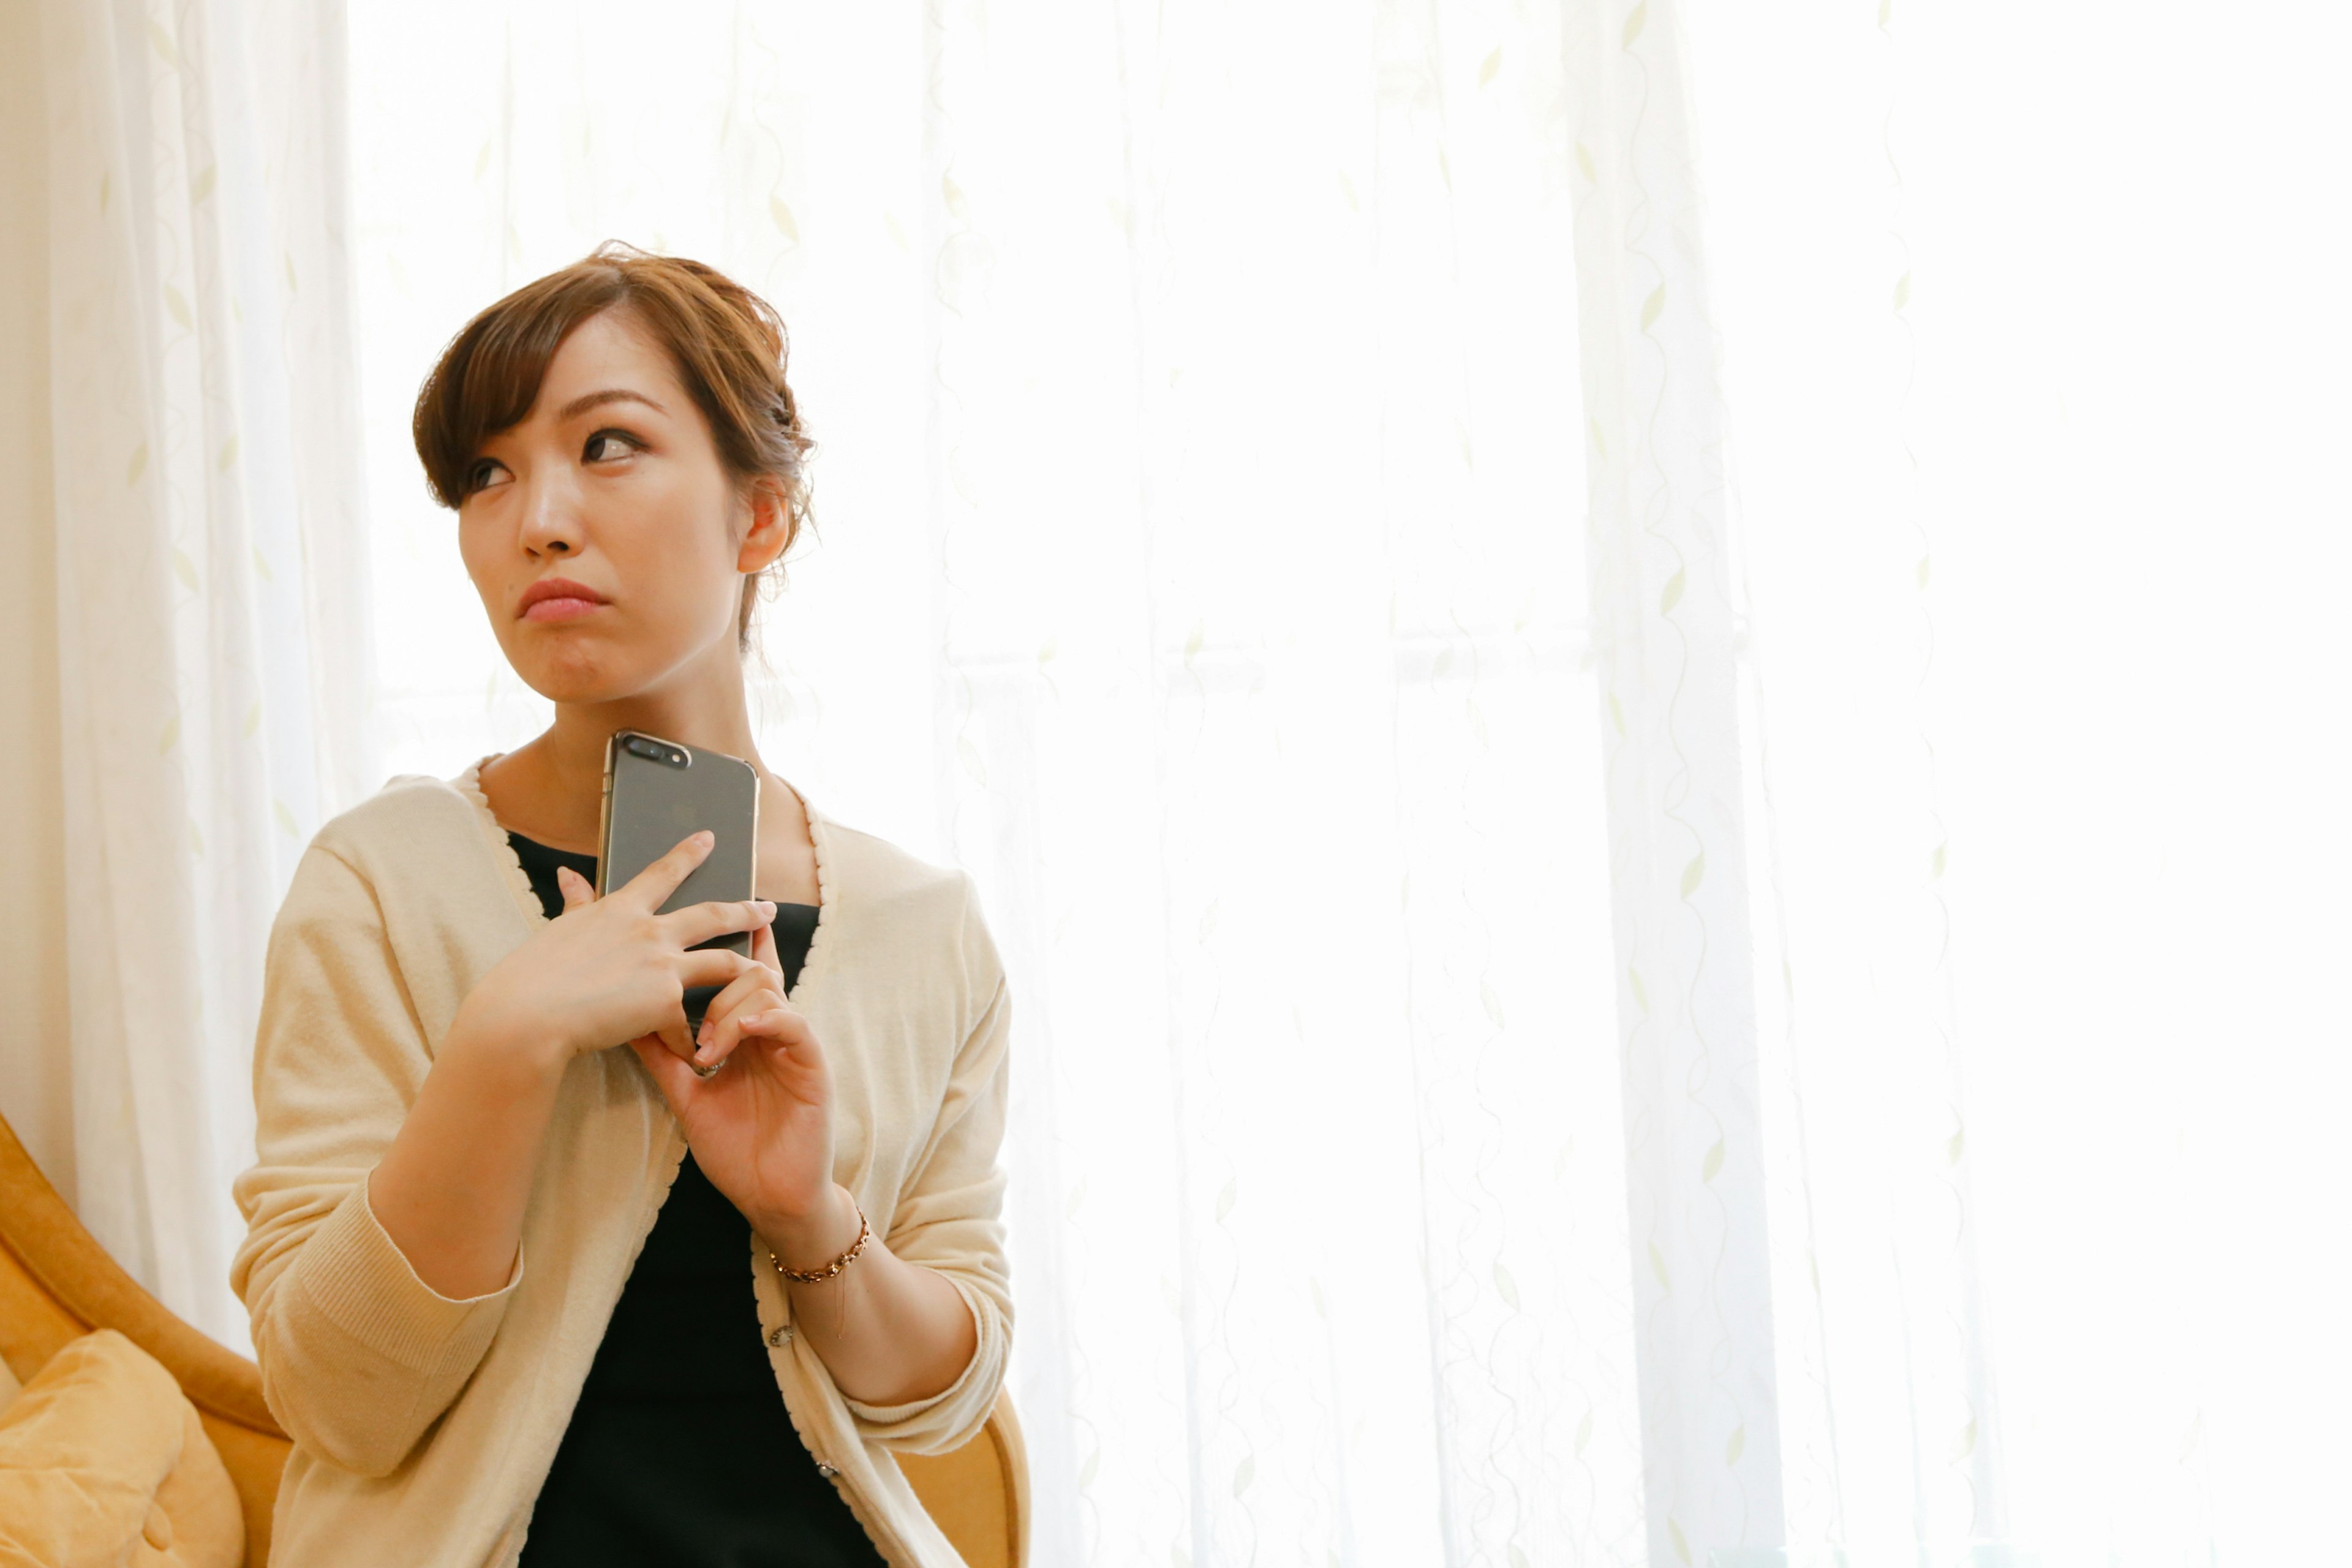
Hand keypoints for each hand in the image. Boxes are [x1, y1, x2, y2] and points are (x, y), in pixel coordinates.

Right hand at [448, 830, 777, 1072]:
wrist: (526, 1015)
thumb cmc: (531, 977)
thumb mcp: (558, 930)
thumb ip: (576, 903)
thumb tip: (568, 873)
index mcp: (620, 910)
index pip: (662, 873)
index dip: (688, 854)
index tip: (709, 839)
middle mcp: (649, 931)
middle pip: (711, 915)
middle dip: (744, 910)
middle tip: (767, 908)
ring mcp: (662, 964)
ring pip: (724, 962)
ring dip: (749, 969)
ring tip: (769, 975)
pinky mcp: (666, 1000)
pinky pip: (691, 1024)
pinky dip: (692, 1041)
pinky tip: (694, 1055)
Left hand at [630, 918, 843, 1250]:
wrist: (769, 1196)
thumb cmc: (733, 1147)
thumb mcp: (686, 1095)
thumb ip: (663, 1055)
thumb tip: (624, 1019)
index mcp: (745, 1032)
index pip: (738, 976)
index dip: (730, 941)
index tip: (703, 910)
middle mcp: (771, 1030)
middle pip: (749, 970)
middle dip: (720, 968)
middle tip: (688, 1001)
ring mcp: (793, 1043)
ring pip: (766, 989)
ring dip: (728, 1008)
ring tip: (706, 1046)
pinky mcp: (812, 1063)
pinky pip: (792, 1023)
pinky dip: (764, 1020)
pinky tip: (740, 1033)